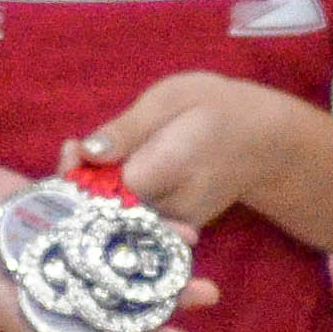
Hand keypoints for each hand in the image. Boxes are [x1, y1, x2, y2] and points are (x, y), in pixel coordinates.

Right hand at [0, 162, 211, 331]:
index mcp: (15, 311)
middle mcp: (49, 292)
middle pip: (104, 321)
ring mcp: (67, 259)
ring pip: (122, 280)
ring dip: (164, 286)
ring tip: (208, 290)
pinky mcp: (75, 225)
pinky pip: (118, 235)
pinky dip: (150, 232)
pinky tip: (187, 234)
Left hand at [73, 72, 318, 231]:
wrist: (263, 142)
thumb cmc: (216, 108)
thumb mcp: (172, 98)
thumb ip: (130, 128)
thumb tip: (87, 151)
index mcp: (172, 169)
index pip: (109, 188)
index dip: (82, 173)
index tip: (69, 148)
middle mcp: (173, 208)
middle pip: (109, 211)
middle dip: (81, 185)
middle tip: (70, 150)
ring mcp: (176, 227)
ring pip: (119, 220)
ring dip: (94, 193)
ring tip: (88, 158)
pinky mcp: (175, 233)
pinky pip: (134, 224)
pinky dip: (113, 202)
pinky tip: (107, 174)